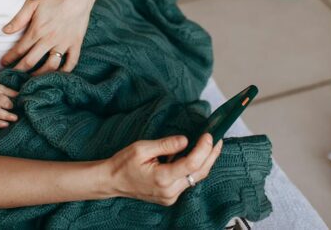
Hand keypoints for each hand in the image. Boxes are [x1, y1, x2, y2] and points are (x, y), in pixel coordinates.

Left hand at [0, 0, 95, 75]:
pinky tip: (57, 74)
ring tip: (32, 79)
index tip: (3, 64)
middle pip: (31, 62)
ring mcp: (63, 43)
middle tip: (12, 76)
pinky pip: (71, 62)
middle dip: (19, 71)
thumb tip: (5, 31)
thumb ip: (19, 18)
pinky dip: (64, 71)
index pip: (19, 50)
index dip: (9, 59)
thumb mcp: (33, 3)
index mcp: (37, 30)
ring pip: (50, 66)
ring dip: (39, 75)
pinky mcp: (76, 44)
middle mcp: (49, 39)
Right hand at [107, 133, 222, 204]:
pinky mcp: (170, 196)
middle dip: (211, 154)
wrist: (112, 181)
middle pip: (199, 173)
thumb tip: (186, 140)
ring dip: (205, 161)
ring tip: (211, 144)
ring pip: (196, 178)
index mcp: (162, 178)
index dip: (203, 149)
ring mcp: (170, 196)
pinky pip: (187, 182)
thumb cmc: (123, 163)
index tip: (209, 134)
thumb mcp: (142, 148)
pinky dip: (194, 168)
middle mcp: (169, 191)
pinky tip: (197, 155)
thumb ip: (166, 144)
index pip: (191, 164)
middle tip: (217, 138)